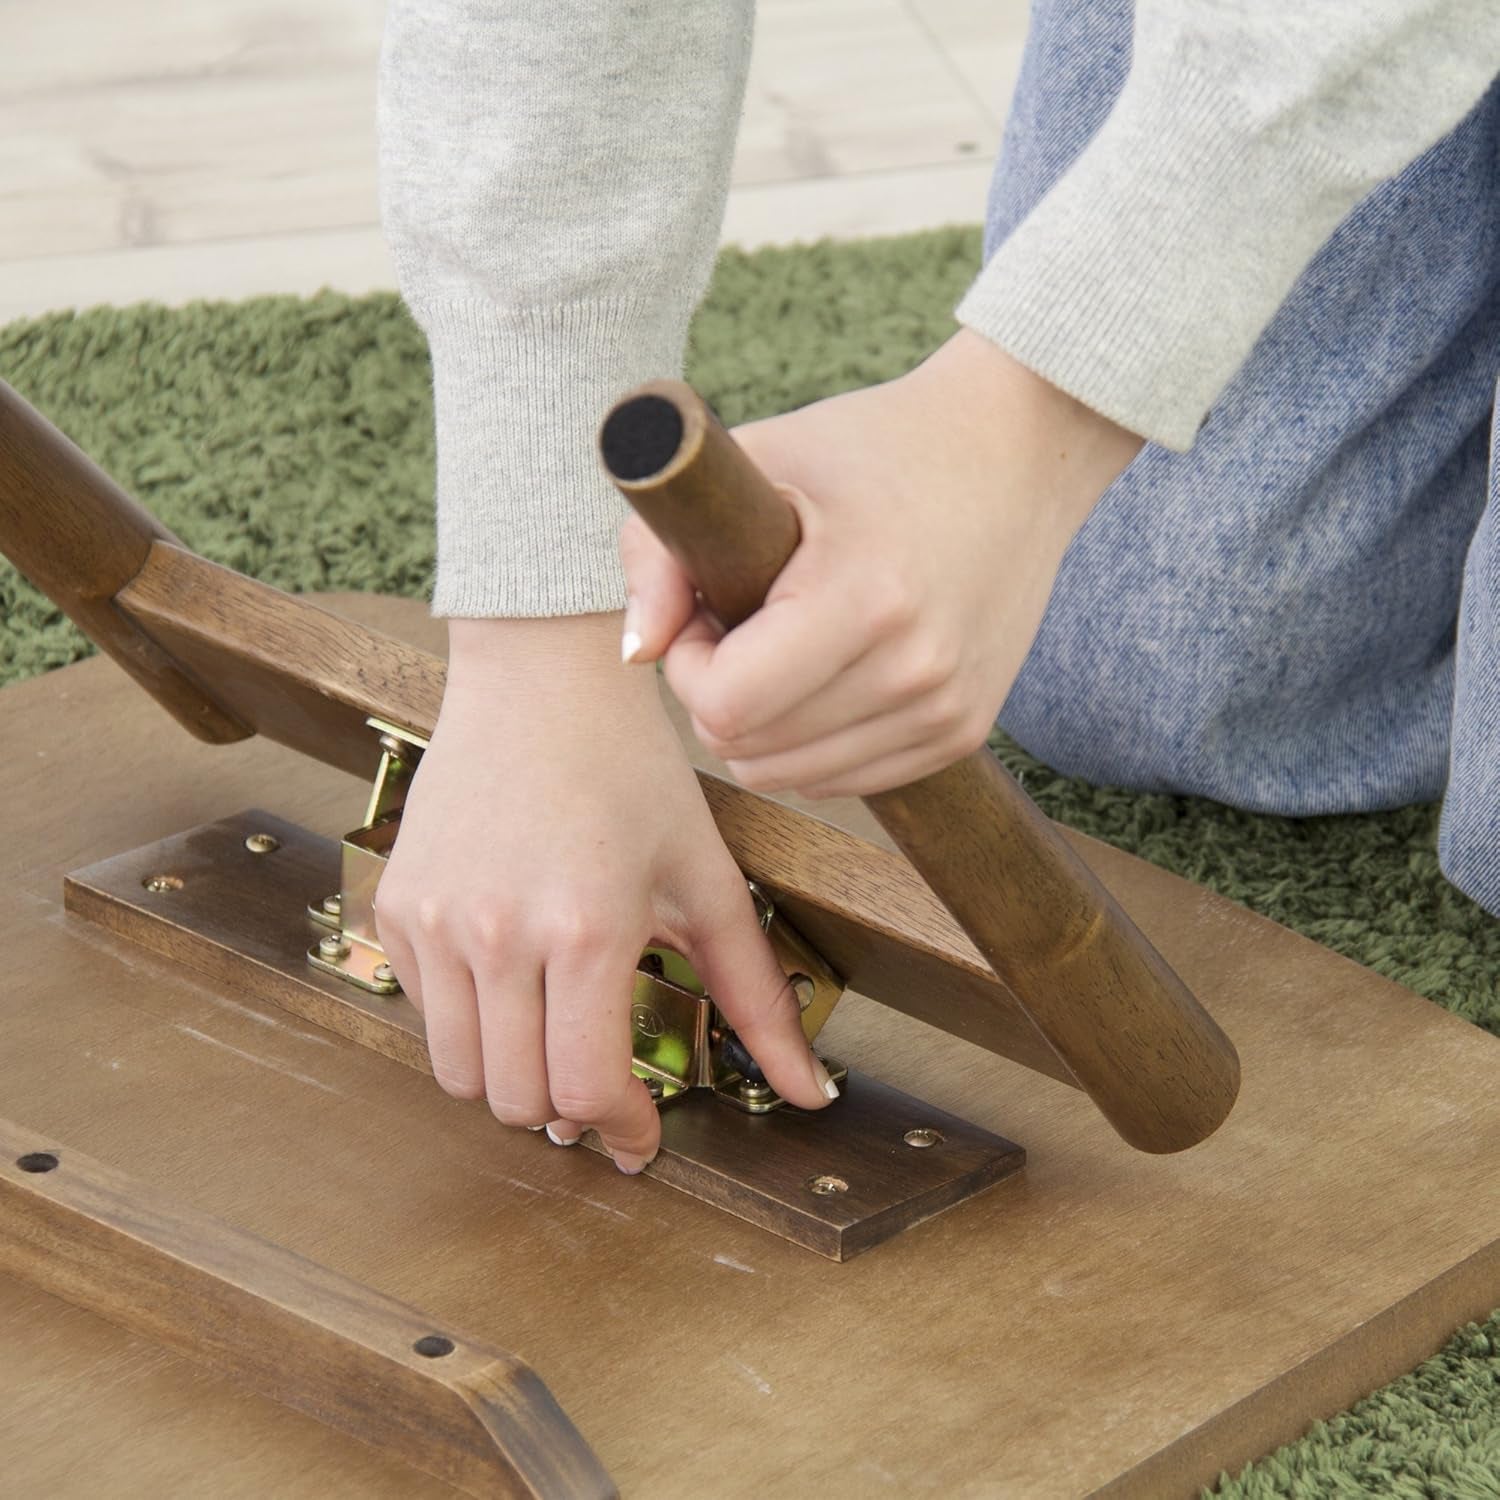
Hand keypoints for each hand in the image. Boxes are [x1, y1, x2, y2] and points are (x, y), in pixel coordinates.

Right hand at [374, 614, 836, 1172]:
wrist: (541, 680)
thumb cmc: (634, 773)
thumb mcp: (707, 879)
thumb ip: (758, 995)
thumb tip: (812, 1092)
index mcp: (586, 929)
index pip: (584, 1090)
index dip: (620, 1130)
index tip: (640, 1135)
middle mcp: (498, 933)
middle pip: (516, 1100)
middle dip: (568, 1111)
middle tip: (601, 1084)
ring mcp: (437, 919)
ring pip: (458, 1073)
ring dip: (511, 1077)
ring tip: (552, 1037)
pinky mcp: (399, 903)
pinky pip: (422, 1012)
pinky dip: (465, 1022)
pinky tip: (509, 980)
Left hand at [618, 330, 1142, 796]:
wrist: (1017, 451)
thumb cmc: (874, 445)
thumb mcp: (759, 461)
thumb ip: (662, 550)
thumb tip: (636, 653)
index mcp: (865, 599)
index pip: (725, 706)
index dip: (689, 666)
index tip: (708, 610)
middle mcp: (916, 671)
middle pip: (751, 751)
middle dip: (720, 693)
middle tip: (743, 620)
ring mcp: (946, 712)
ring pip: (793, 778)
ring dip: (766, 722)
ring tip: (789, 640)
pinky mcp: (962, 733)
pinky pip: (843, 778)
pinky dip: (813, 739)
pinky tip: (830, 668)